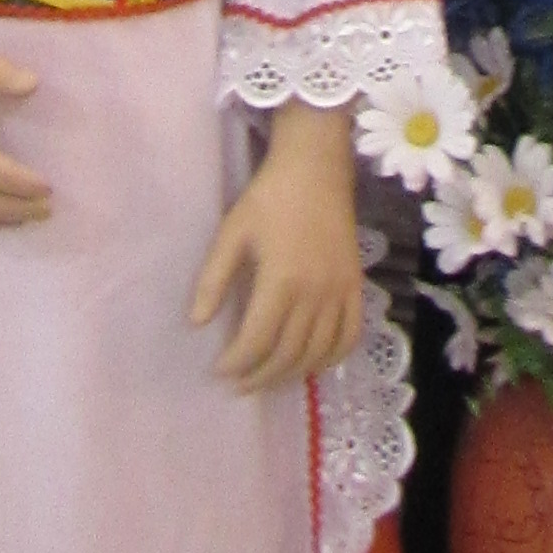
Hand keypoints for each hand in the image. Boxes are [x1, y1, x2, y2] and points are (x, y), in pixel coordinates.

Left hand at [188, 99, 361, 391]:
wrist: (316, 168)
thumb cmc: (269, 198)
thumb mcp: (232, 233)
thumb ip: (213, 280)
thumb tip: (197, 323)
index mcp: (281, 281)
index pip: (258, 341)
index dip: (236, 363)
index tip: (219, 370)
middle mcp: (315, 294)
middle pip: (287, 355)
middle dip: (260, 376)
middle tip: (239, 385)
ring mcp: (340, 292)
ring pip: (318, 353)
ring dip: (291, 375)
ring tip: (268, 379)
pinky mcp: (356, 286)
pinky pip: (350, 336)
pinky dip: (332, 359)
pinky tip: (312, 365)